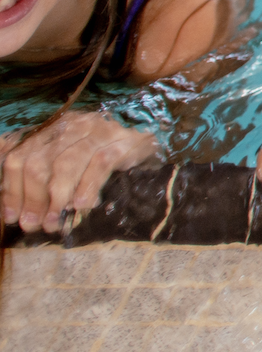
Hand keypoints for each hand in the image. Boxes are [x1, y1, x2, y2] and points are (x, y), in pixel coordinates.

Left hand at [1, 111, 161, 233]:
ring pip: (65, 164)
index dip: (12, 190)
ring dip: (56, 198)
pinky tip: (81, 206)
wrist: (157, 136)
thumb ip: (47, 174)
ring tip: (55, 222)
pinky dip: (87, 187)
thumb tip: (18, 207)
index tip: (12, 217)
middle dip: (32, 198)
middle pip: (38, 162)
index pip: (20, 157)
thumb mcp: (73, 160)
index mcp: (52, 130)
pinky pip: (100, 164)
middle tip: (34, 225)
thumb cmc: (109, 155)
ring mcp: (98, 131)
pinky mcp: (124, 141)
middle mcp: (71, 126)